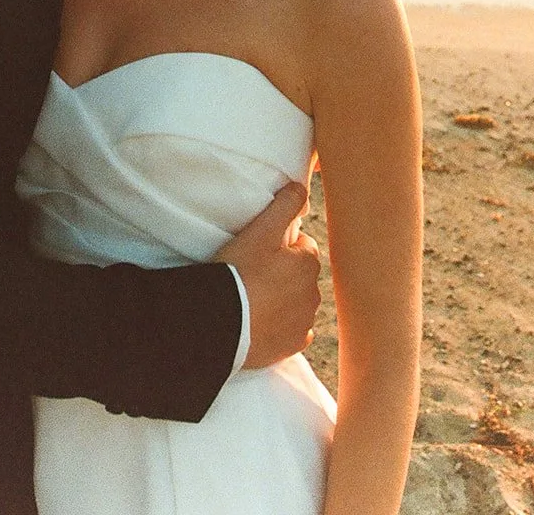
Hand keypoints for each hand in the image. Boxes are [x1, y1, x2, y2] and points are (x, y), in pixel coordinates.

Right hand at [215, 181, 320, 368]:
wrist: (221, 323)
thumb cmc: (238, 271)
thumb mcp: (260, 231)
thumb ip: (284, 206)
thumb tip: (301, 188)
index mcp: (308, 264)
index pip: (304, 246)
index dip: (283, 245)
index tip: (262, 249)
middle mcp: (313, 294)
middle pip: (302, 274)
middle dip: (286, 271)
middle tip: (255, 271)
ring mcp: (304, 322)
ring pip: (299, 302)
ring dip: (285, 297)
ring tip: (255, 295)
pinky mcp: (292, 346)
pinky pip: (295, 331)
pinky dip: (284, 325)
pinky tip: (263, 320)